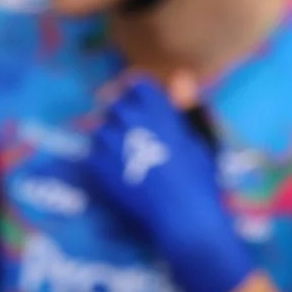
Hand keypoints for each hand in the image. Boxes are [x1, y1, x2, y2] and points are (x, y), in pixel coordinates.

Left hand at [85, 72, 253, 291]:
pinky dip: (101, 159)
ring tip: (124, 154)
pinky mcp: (96, 164)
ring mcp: (109, 142)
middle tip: (132, 131)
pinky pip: (92, 153)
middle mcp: (130, 119)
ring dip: (110, 136)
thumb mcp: (198, 137)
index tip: (137, 97)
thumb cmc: (199, 176)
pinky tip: (116, 171)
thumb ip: (184, 107)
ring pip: (101, 128)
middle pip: (116, 105)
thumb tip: (180, 77)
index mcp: (157, 109)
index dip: (136, 89)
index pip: (137, 84)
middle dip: (122, 114)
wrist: (181, 213)